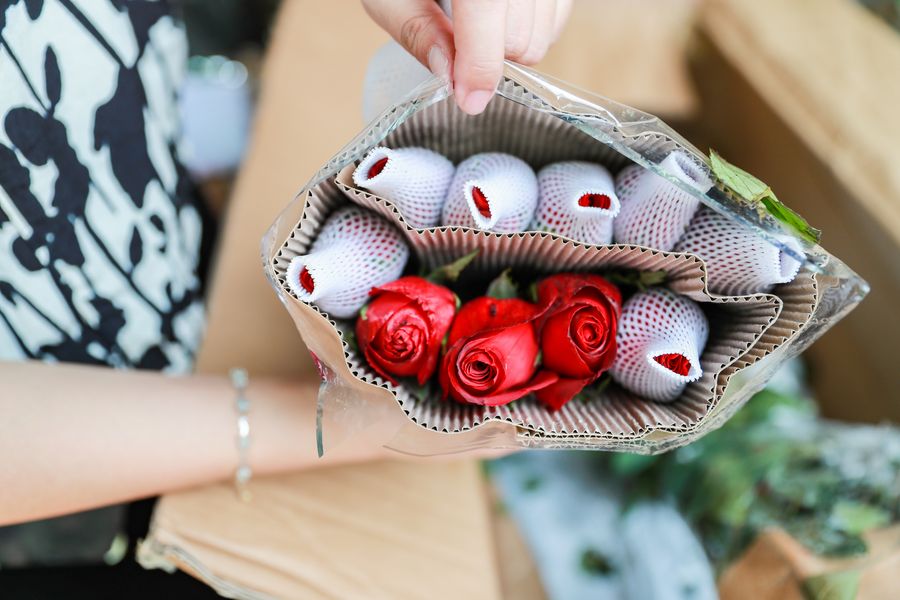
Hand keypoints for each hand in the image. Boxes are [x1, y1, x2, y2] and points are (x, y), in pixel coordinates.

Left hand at [362, 0, 572, 114]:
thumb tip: (448, 75)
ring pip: (544, 34)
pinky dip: (532, 31)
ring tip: (476, 26)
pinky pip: (558, 18)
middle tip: (457, 45)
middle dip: (487, 57)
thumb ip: (416, 30)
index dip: (480, 63)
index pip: (488, 10)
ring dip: (509, 47)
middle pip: (520, 35)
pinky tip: (501, 20)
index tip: (469, 99)